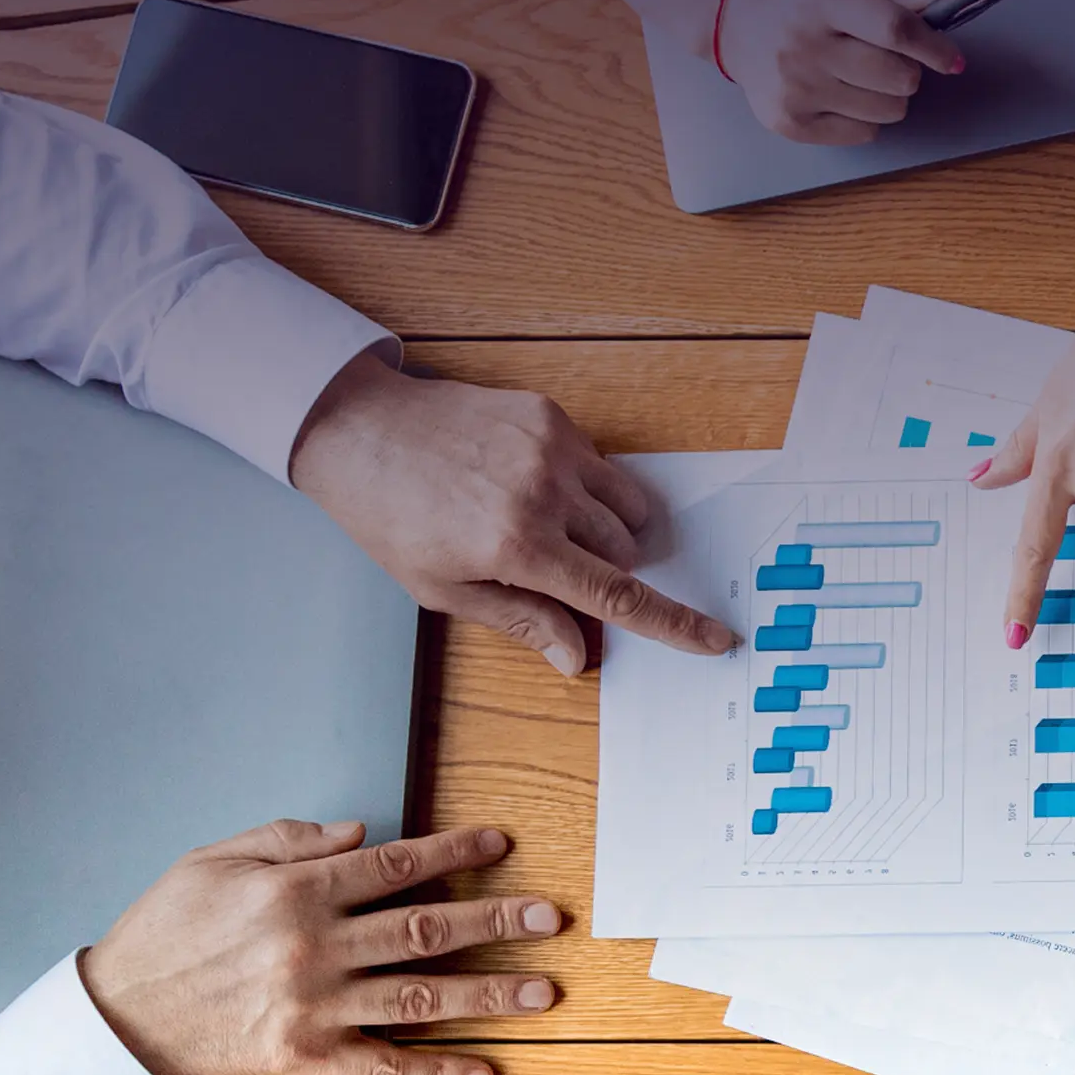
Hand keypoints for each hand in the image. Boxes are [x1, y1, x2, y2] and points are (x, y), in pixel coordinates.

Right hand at [78, 820, 560, 1074]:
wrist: (115, 1020)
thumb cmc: (162, 932)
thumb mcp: (212, 861)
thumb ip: (288, 839)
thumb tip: (362, 831)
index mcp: (295, 892)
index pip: (394, 866)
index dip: (454, 854)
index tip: (502, 847)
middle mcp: (314, 947)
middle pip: (425, 931)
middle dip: (496, 923)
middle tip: (551, 918)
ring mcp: (314, 1006)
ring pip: (420, 997)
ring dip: (489, 996)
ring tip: (545, 992)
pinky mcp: (305, 1057)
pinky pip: (384, 1067)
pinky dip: (437, 1073)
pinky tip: (486, 1074)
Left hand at [290, 353, 736, 675]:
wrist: (359, 431)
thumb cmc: (391, 517)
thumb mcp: (442, 588)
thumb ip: (520, 620)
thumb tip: (577, 658)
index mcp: (517, 546)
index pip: (615, 595)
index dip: (673, 622)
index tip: (715, 637)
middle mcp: (544, 494)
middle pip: (625, 551)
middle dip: (603, 569)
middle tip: (551, 567)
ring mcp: (552, 449)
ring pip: (625, 508)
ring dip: (604, 529)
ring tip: (549, 524)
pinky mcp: (550, 416)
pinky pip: (601, 465)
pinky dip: (584, 486)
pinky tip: (530, 483)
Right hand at [717, 0, 962, 145]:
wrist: (743, 25)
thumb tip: (944, 4)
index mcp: (824, 0)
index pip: (894, 28)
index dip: (934, 47)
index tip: (952, 60)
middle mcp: (805, 45)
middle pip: (898, 77)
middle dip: (909, 70)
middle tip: (890, 58)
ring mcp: (795, 88)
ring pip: (888, 110)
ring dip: (888, 95)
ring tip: (860, 74)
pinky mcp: (790, 123)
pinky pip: (864, 133)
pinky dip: (864, 117)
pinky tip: (840, 93)